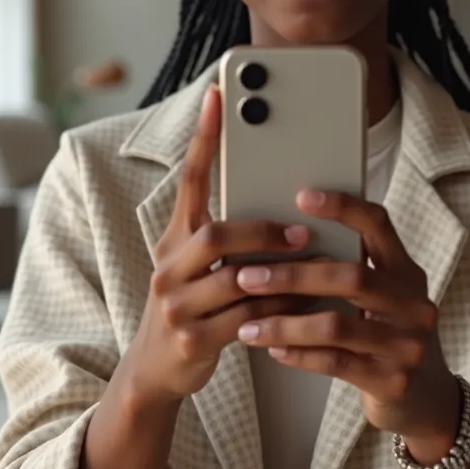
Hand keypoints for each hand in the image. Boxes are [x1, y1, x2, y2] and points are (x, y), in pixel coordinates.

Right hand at [127, 85, 311, 403]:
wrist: (154, 370)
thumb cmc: (191, 307)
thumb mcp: (196, 266)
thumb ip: (228, 238)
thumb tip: (286, 211)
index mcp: (174, 238)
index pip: (190, 179)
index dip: (204, 138)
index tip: (218, 98)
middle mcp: (169, 265)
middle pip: (215, 233)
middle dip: (263, 232)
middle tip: (301, 233)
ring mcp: (176, 303)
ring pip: (235, 279)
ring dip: (281, 274)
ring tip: (315, 268)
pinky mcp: (191, 339)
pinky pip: (245, 320)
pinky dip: (280, 314)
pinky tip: (304, 309)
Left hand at [234, 190, 459, 445]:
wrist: (426, 399)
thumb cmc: (387, 335)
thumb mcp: (384, 298)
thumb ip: (351, 270)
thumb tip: (284, 239)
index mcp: (406, 272)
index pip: (378, 224)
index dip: (342, 206)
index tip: (301, 196)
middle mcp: (413, 303)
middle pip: (350, 276)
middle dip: (292, 275)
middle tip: (245, 277)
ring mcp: (407, 344)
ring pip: (335, 325)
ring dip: (284, 323)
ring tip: (248, 325)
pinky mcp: (393, 381)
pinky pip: (335, 362)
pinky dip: (299, 354)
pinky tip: (273, 349)